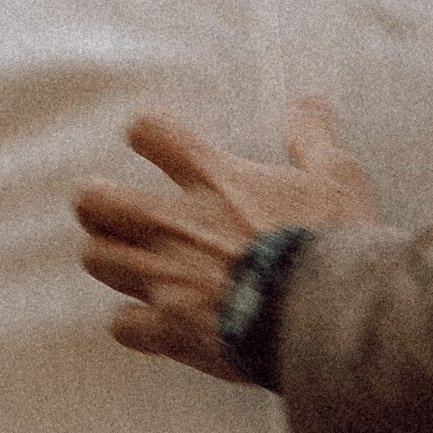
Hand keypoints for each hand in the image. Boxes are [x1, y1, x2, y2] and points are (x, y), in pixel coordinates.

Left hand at [75, 98, 375, 377]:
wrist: (328, 320)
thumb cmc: (333, 245)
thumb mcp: (338, 179)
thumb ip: (314, 139)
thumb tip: (310, 103)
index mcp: (215, 180)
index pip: (151, 133)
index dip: (146, 134)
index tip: (152, 141)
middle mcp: (178, 225)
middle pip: (95, 200)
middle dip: (95, 202)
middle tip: (111, 208)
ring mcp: (168, 278)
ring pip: (97, 258)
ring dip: (110, 258)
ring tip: (126, 260)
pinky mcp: (170, 330)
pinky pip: (123, 324)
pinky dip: (134, 323)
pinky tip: (152, 321)